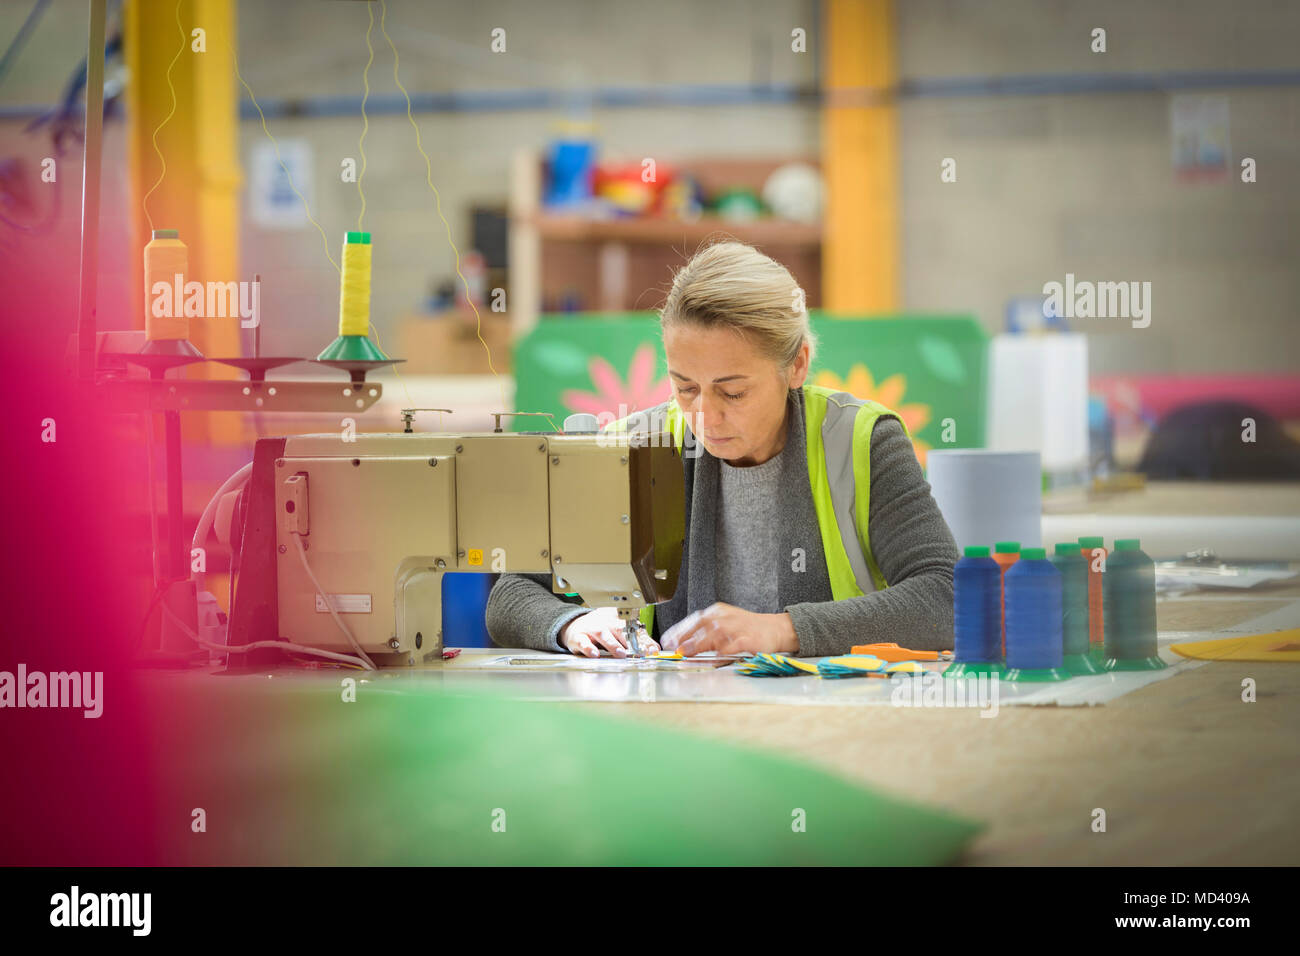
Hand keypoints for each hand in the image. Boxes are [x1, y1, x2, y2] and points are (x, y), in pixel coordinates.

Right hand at [559, 606, 659, 658]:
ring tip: (621, 653)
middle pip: (619, 628)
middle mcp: (605, 621)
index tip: (652, 650)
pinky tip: (595, 654)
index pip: (633, 627)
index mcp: (617, 617)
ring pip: (603, 634)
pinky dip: (589, 648)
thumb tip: (654, 649)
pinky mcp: (578, 637)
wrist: (574, 628)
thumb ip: (636, 639)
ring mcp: (591, 628)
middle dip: (630, 639)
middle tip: (640, 651)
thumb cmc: (600, 630)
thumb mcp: (618, 632)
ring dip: (613, 644)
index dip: (644, 639)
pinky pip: (583, 642)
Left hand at [660, 602, 798, 656]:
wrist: (776, 629)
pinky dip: (724, 650)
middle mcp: (726, 617)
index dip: (679, 630)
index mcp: (718, 612)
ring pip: (716, 633)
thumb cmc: (747, 628)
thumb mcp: (724, 624)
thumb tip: (683, 646)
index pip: (694, 619)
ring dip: (699, 644)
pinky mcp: (750, 639)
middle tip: (675, 649)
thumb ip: (705, 633)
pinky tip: (715, 656)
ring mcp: (738, 627)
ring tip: (688, 653)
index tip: (667, 641)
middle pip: (703, 625)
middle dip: (686, 637)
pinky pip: (734, 644)